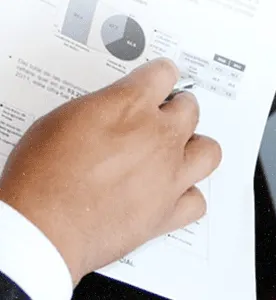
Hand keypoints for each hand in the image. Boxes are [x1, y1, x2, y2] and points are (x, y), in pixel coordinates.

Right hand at [0, 59, 221, 283]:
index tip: (159, 78)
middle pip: (191, 108)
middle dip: (177, 109)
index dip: (161, 74)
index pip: (165, 72)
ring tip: (177, 151)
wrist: (42, 227)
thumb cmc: (43, 174)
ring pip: (209, 150)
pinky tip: (171, 193)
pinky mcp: (167, 212)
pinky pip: (197, 200)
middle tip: (161, 117)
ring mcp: (168, 175)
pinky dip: (187, 196)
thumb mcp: (66, 117)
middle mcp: (158, 136)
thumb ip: (104, 106)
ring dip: (194, 147)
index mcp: (132, 105)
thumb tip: (113, 107)